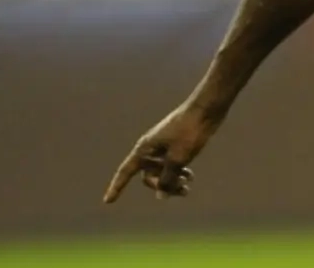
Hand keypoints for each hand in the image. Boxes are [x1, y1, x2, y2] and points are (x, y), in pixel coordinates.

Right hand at [102, 104, 218, 202]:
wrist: (206, 110)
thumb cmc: (188, 132)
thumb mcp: (178, 159)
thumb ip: (168, 178)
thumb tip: (161, 195)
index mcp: (144, 149)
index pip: (125, 171)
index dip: (116, 186)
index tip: (107, 201)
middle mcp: (150, 149)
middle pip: (149, 176)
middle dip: (162, 186)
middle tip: (182, 188)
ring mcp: (163, 147)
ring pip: (162, 172)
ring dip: (173, 181)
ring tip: (187, 185)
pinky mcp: (175, 146)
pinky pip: (171, 165)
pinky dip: (179, 173)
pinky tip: (190, 177)